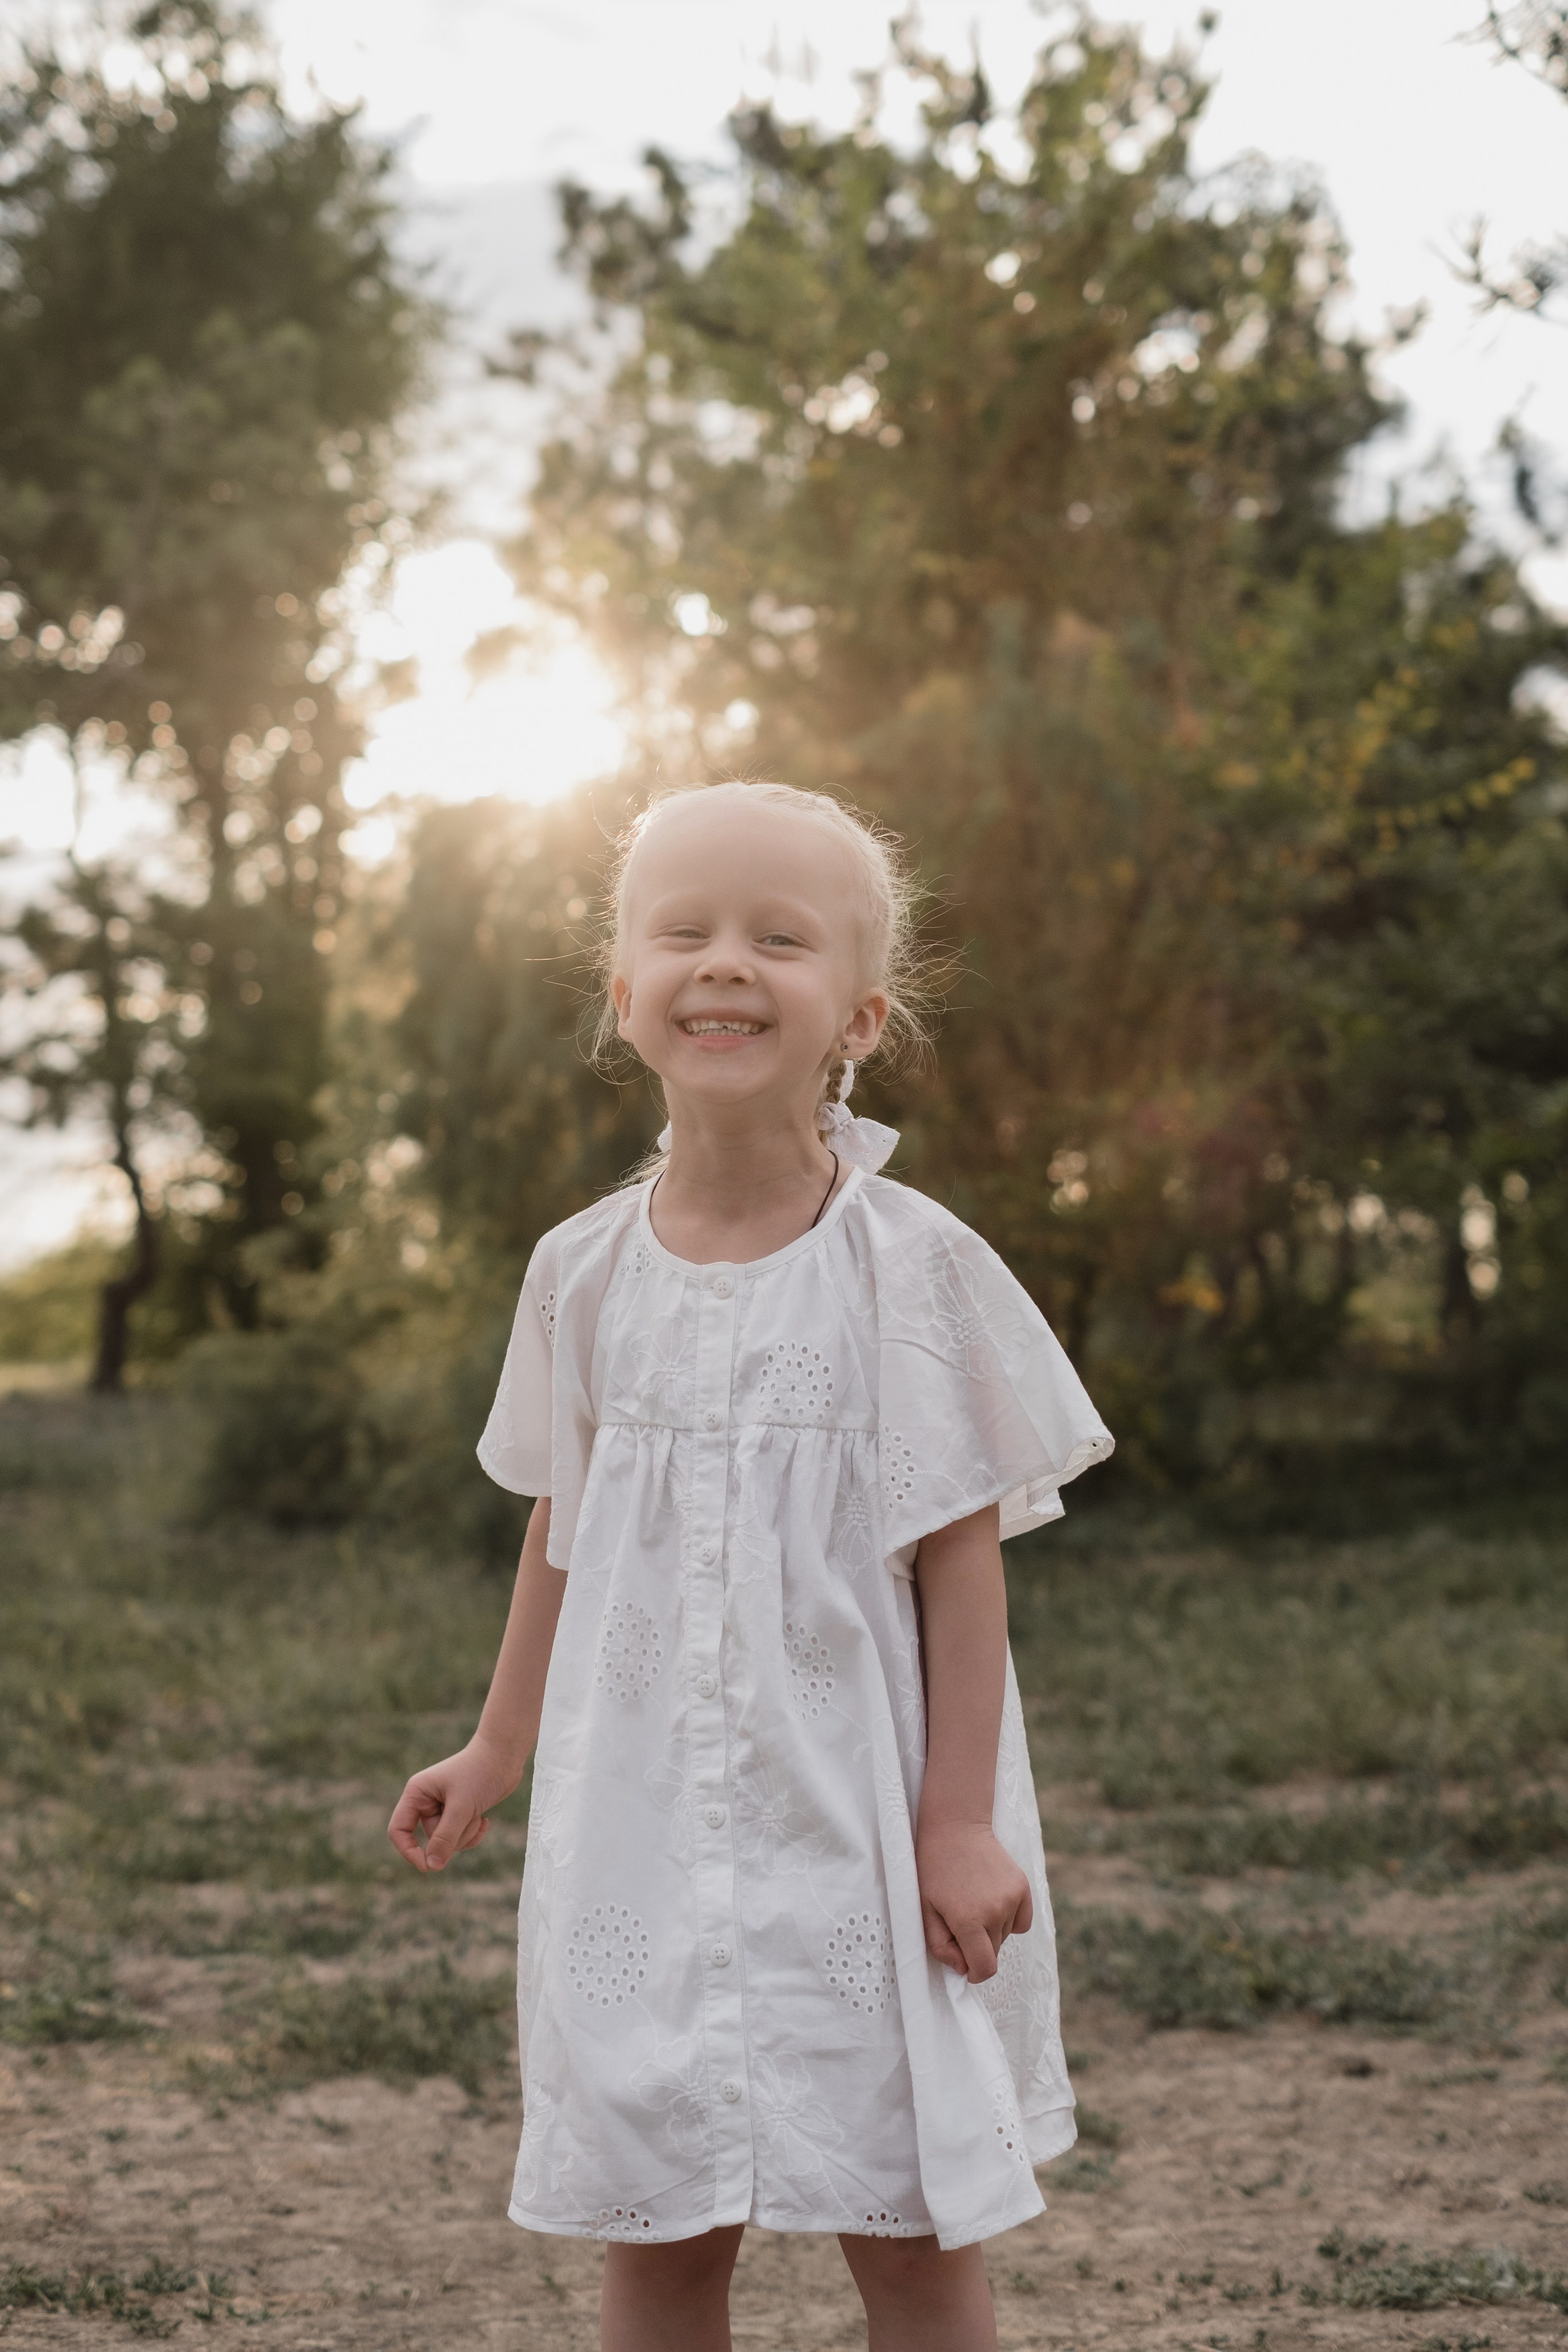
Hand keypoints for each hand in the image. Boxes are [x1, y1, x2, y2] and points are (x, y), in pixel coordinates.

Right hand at [387, 1737, 519, 1873]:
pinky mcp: (460, 1813)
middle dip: (453, 1836)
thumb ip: (445, 1837)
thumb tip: (432, 1866)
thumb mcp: (462, 1807)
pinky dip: (473, 1834)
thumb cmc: (480, 1773)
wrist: (505, 1755)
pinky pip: (461, 1837)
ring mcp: (444, 1807)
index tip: (428, 1865)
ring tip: (478, 1814)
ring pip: (447, 1841)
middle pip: (429, 1838)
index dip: (408, 1851)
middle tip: (469, 1818)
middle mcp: (426, 1801)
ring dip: (466, 1834)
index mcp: (417, 1793)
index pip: (398, 1830)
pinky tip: (485, 1820)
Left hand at [915, 1819, 1032, 1981]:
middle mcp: (995, 1912)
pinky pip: (1021, 1922)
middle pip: (993, 1952)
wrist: (956, 1826)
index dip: (974, 1973)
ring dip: (991, 1930)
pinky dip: (1009, 1920)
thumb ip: (940, 1946)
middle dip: (978, 1947)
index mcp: (968, 1920)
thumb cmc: (933, 1869)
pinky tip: (992, 1901)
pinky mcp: (1023, 1887)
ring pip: (1005, 1936)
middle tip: (960, 1921)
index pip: (985, 1969)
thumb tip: (963, 1969)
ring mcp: (1012, 1898)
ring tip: (973, 1902)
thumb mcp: (924, 1909)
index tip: (965, 1964)